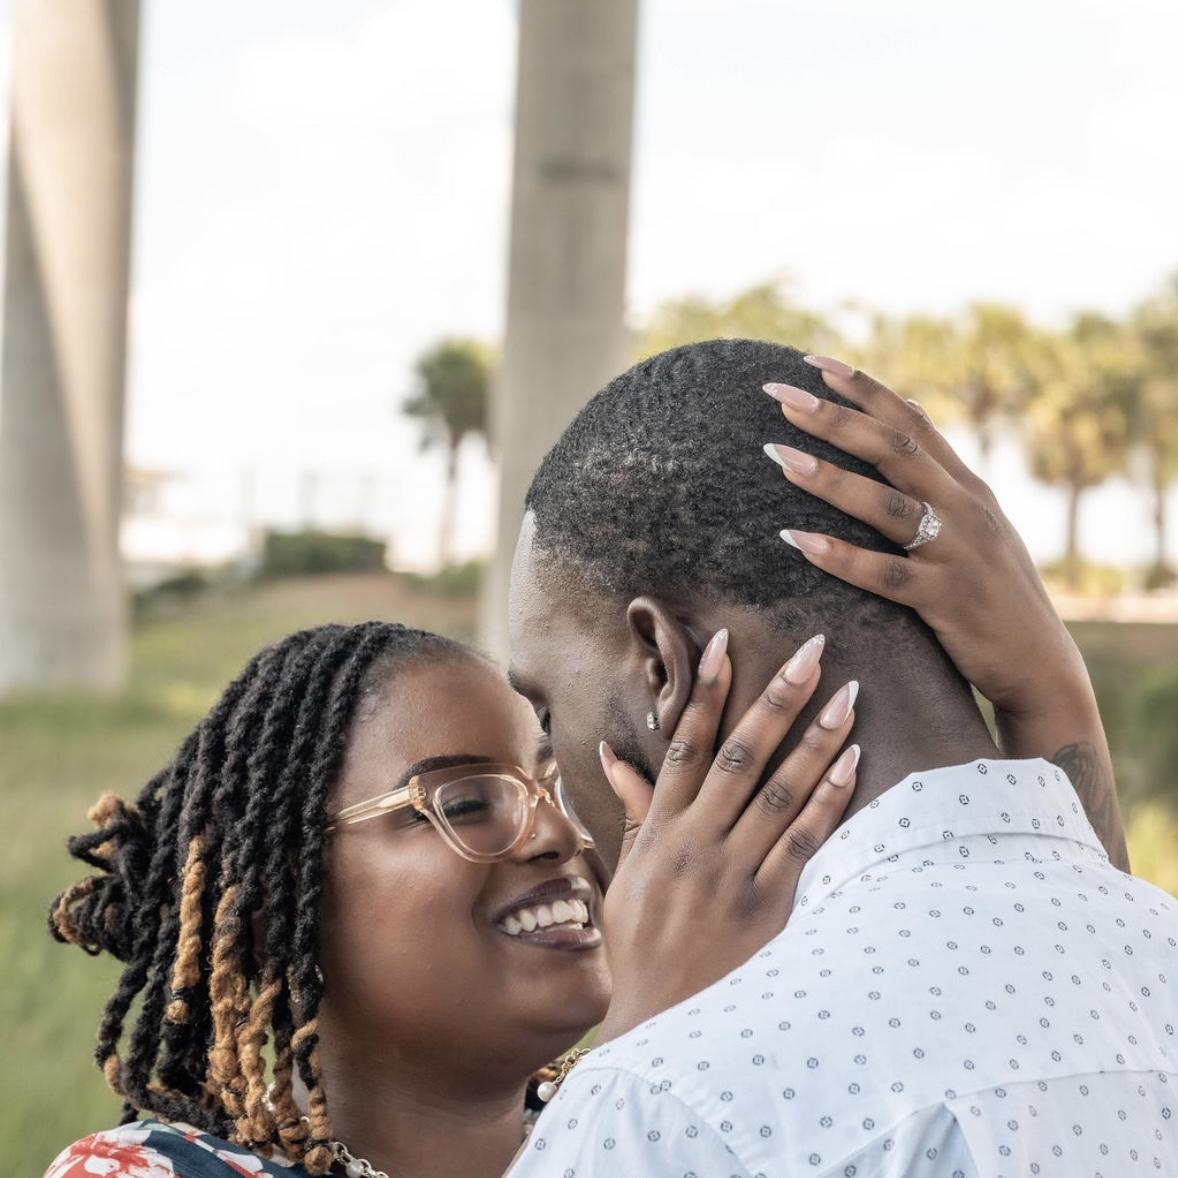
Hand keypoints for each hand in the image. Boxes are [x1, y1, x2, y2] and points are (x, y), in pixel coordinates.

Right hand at [594, 629, 858, 1041]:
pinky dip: (829, 802)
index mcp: (661, 829)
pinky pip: (804, 844)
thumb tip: (610, 755)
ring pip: (781, 792)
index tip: (726, 641)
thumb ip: (634, 810)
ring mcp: (734, 873)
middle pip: (743, 755)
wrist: (656, 1022)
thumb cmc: (639, 943)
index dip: (707, 691)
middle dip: (780, 698)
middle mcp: (697, 842)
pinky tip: (853, 764)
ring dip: (817, 741)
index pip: (686, 743)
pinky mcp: (769, 907)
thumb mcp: (628, 871)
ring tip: (848, 695)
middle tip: (814, 650)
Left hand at [762, 354, 1125, 868]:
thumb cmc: (991, 597)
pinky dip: (839, 555)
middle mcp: (966, 510)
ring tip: (777, 455)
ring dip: (829, 477)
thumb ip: (937, 486)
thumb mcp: (974, 530)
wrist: (1040, 666)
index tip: (812, 362)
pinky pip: (884, 574)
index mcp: (968, 488)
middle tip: (778, 395)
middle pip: (893, 450)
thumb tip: (895, 437)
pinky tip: (794, 539)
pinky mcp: (947, 601)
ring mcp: (958, 554)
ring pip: (887, 504)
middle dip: (834, 418)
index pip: (911, 422)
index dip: (863, 389)